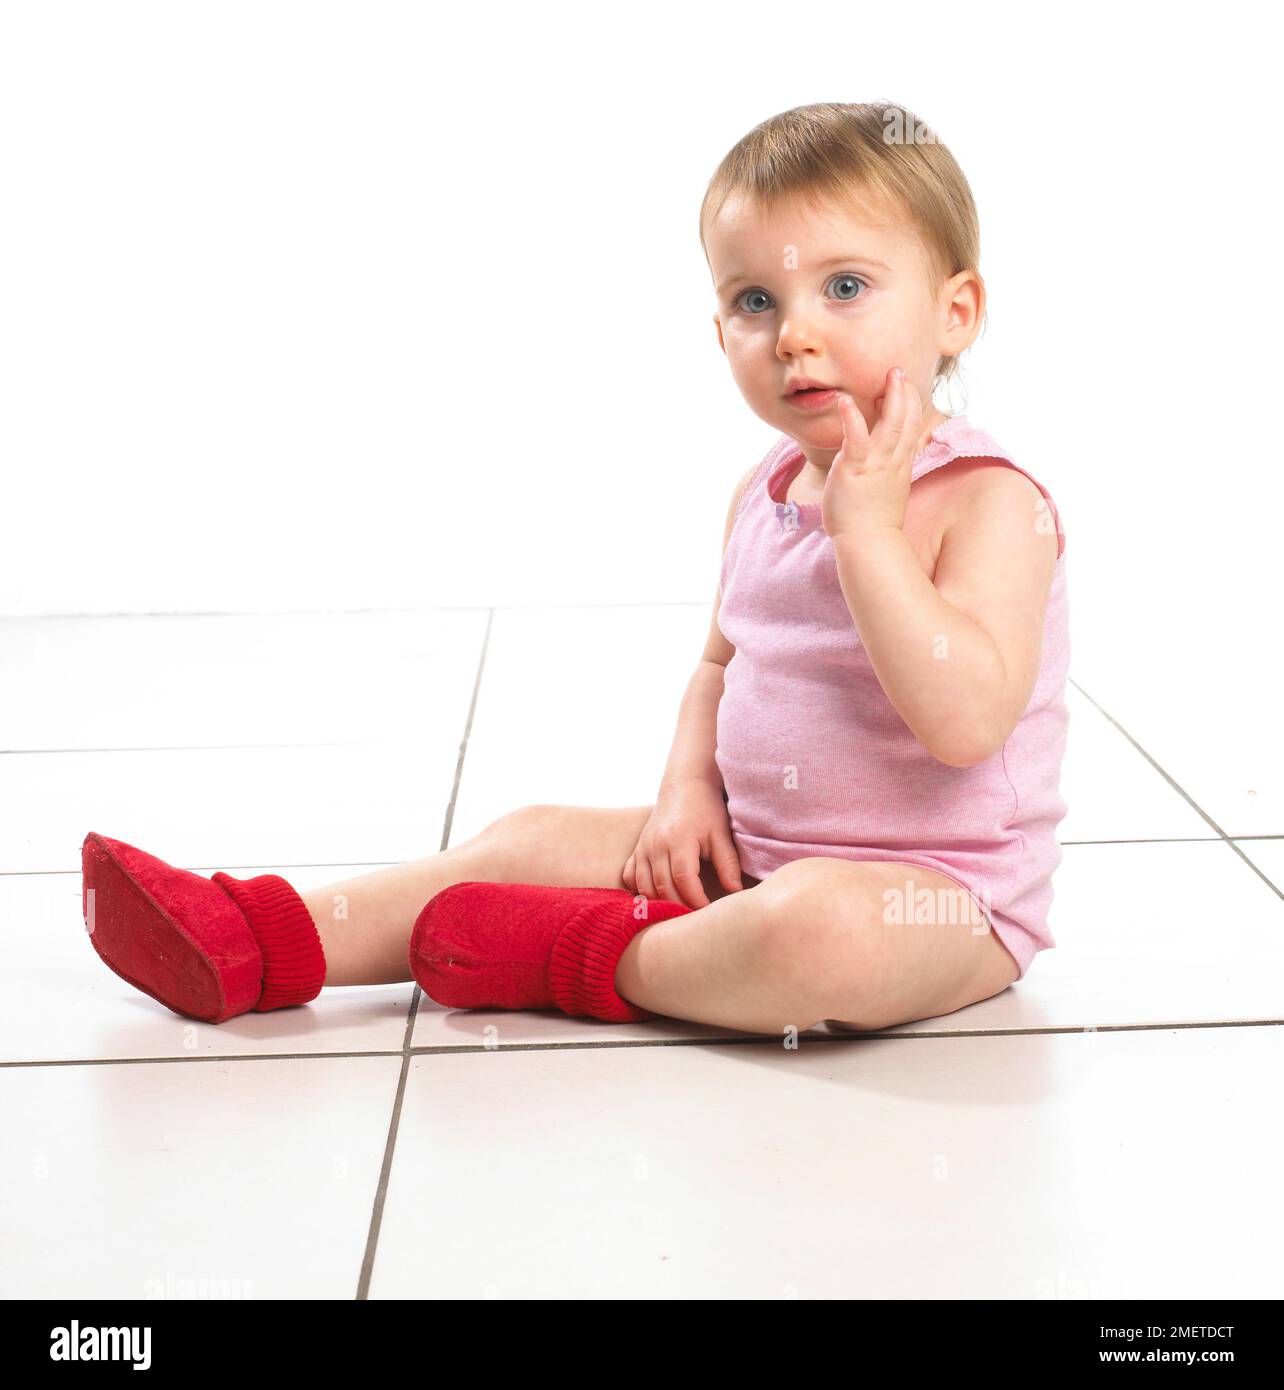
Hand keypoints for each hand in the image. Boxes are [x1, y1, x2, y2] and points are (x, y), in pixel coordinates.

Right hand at [622, 779, 743, 907]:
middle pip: (662, 887)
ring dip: (659, 902)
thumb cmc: (706, 809)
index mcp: (679, 841)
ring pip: (644, 886)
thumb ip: (728, 863)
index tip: (708, 911)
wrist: (684, 786)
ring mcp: (643, 847)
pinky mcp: (637, 848)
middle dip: (679, 906)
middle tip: (695, 917)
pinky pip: (630, 877)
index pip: (683, 880)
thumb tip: (735, 891)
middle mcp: (656, 845)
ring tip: (678, 910)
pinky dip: (640, 890)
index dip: (695, 900)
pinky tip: (656, 896)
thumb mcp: (721, 834)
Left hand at [821, 366, 922, 543]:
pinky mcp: (855, 469)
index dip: (911, 405)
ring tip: (890, 374)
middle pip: (907, 420)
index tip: (907, 387)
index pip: (912, 428)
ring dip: (892, 397)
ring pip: (891, 425)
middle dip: (906, 393)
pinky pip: (856, 440)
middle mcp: (893, 461)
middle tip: (900, 371)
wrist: (868, 544)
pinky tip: (844, 402)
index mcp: (900, 465)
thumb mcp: (887, 491)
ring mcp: (876, 465)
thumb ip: (889, 472)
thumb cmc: (872, 522)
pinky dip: (852, 419)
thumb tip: (886, 463)